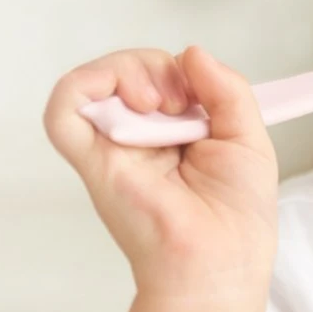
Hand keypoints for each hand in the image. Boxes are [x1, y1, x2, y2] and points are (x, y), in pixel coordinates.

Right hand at [44, 46, 278, 298]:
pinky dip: (88, 84)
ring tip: (161, 104)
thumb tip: (192, 51)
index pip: (163, 76)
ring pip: (98, 79)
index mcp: (176, 133)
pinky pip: (64, 108)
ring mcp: (114, 147)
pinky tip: (132, 101)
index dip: (182, 70)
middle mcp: (142, 138)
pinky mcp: (93, 160)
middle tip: (181, 102)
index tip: (205, 94)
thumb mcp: (248, 136)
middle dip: (158, 67)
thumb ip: (227, 89)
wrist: (220, 260)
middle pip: (130, 71)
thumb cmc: (239, 213)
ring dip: (131, 71)